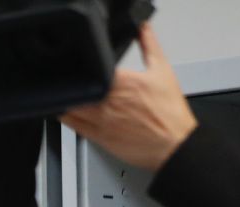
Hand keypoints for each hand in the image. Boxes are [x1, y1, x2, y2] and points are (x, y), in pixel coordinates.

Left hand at [59, 24, 196, 172]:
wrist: (172, 143)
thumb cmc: (169, 111)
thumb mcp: (162, 70)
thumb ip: (149, 46)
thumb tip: (143, 30)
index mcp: (122, 82)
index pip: (93, 69)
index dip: (85, 66)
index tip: (85, 65)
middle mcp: (108, 101)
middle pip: (79, 88)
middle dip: (74, 84)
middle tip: (74, 81)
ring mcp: (101, 120)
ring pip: (71, 107)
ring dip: (67, 101)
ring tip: (69, 97)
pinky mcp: (98, 136)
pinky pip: (73, 126)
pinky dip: (66, 118)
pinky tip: (66, 113)